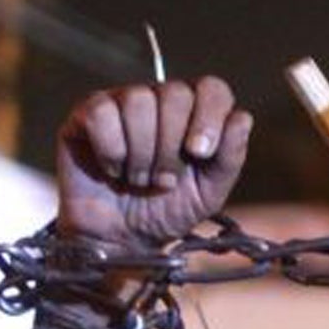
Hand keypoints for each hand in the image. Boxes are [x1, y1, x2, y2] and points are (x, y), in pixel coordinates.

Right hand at [56, 78, 252, 249]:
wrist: (122, 240)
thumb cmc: (165, 212)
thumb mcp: (209, 193)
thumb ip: (230, 157)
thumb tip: (242, 118)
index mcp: (193, 114)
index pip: (211, 88)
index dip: (209, 116)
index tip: (200, 152)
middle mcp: (158, 101)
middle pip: (175, 94)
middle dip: (172, 147)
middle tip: (164, 180)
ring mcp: (121, 103)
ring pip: (137, 101)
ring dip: (142, 153)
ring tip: (139, 180)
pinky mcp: (87, 114)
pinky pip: (102, 114)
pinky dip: (111, 150)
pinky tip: (112, 169)